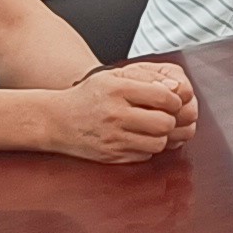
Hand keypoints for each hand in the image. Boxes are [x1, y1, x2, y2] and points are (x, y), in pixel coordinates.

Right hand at [48, 64, 197, 162]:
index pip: (164, 97)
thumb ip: (145, 78)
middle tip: (164, 116)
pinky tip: (138, 137)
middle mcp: (115, 114)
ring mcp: (114, 138)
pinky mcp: (112, 156)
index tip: (171, 101)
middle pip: (164, 123)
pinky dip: (147, 147)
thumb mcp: (112, 77)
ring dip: (161, 136)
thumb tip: (175, 86)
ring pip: (158, 143)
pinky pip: (145, 155)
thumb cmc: (88, 96)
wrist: (57, 120)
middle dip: (170, 120)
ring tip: (151, 128)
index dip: (174, 100)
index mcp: (117, 90)